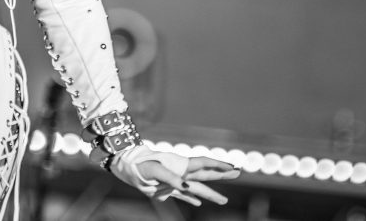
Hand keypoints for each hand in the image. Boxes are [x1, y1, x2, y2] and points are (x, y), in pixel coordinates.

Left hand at [110, 144, 239, 205]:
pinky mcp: (167, 190)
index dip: (218, 165)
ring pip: (197, 188)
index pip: (204, 164)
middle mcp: (182, 172)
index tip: (232, 167)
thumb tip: (187, 187)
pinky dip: (192, 198)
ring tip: (224, 200)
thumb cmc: (141, 166)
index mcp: (181, 165)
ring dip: (211, 193)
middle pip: (205, 174)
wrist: (128, 169)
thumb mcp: (155, 170)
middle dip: (221, 174)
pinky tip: (198, 201)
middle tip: (237, 172)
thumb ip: (171, 178)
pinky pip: (183, 195)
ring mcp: (176, 182)